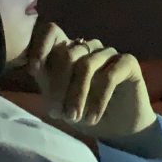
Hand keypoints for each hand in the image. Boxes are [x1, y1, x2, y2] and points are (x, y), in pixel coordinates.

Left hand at [27, 22, 156, 142]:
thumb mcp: (59, 99)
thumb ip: (47, 81)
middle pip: (67, 54)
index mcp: (67, 50)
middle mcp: (88, 47)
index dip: (40, 45)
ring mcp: (109, 52)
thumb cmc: (84, 113)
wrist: (118, 130)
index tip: (33, 70)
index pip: (51, 31)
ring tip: (74, 118)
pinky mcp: (128, 62)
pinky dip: (98, 99)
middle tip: (57, 114)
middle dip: (58, 86)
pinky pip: (109, 76)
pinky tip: (93, 117)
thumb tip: (34, 68)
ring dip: (77, 95)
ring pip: (86, 65)